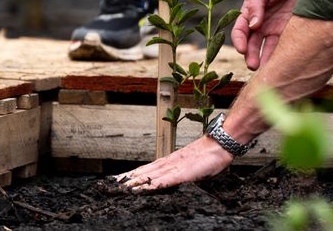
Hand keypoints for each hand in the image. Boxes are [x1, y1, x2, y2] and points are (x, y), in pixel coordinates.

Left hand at [116, 136, 232, 191]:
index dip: (133, 174)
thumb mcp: (191, 166)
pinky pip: (167, 180)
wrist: (220, 145)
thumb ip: (180, 172)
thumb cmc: (209, 157)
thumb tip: (169, 178)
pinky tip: (145, 187)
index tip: (120, 179)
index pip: (148, 169)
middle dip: (129, 178)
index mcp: (170, 162)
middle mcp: (169, 164)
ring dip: (136, 180)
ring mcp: (175, 167)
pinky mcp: (183, 172)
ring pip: (152, 175)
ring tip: (122, 185)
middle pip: (145, 172)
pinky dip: (155, 183)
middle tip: (113, 183)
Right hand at [232, 0, 303, 69]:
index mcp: (249, 12)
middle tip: (253, 65)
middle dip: (250, 56)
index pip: (239, 30)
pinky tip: (281, 63)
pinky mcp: (288, 32)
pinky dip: (279, 56)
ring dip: (263, 60)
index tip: (242, 49)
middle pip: (251, 44)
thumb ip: (257, 4)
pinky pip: (281, 46)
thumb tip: (253, 25)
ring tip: (266, 70)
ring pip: (265, 49)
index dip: (239, 40)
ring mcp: (273, 29)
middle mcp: (259, 24)